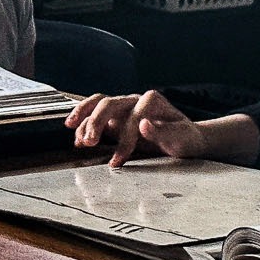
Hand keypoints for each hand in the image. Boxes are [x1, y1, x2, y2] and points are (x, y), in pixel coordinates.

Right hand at [66, 90, 207, 167]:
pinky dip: (82, 119)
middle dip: (97, 122)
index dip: (126, 137)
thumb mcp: (181, 138)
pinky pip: (94, 112)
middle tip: (89, 142)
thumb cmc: (184, 138)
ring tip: (79, 140)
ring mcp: (123, 108)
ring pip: (98, 104)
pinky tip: (74, 131)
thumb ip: (164, 132)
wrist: (184, 140)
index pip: (134, 115)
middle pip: (110, 103)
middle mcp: (135, 101)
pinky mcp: (115, 119)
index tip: (119, 159)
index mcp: (152, 101)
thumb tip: (143, 124)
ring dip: (85, 119)